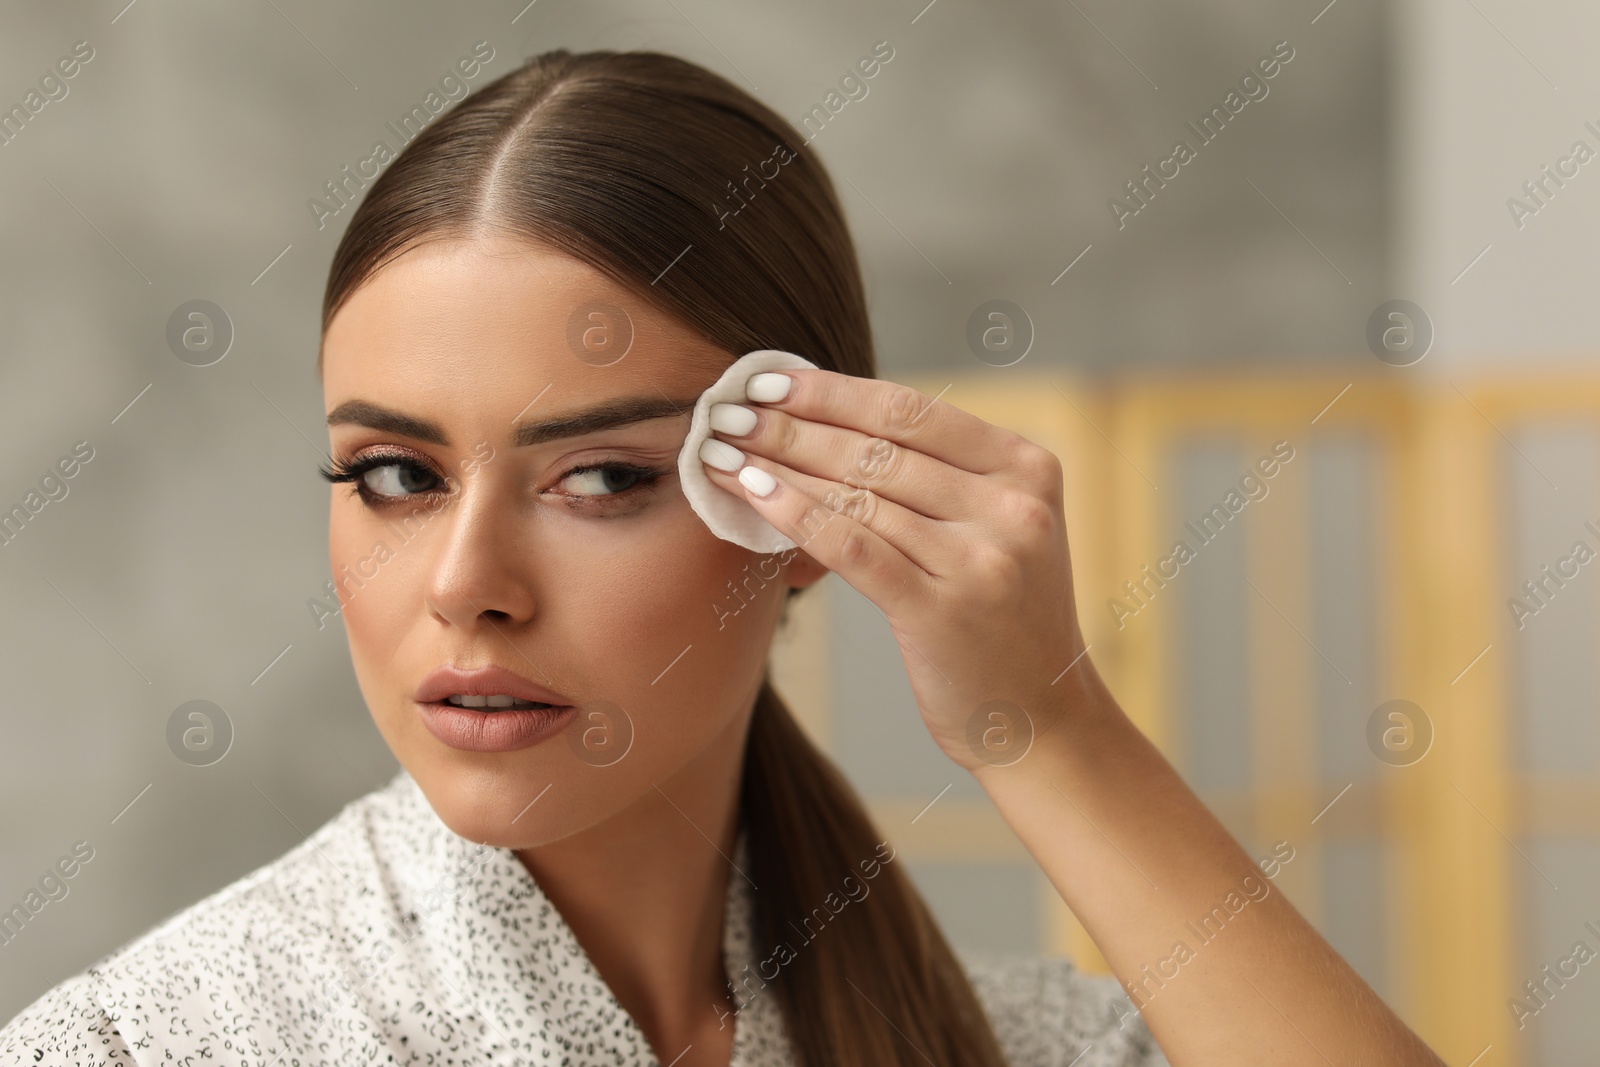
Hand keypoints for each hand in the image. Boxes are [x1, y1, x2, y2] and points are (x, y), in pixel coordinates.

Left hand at [699, 367, 1091, 774]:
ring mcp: (981, 558)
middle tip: (728, 409)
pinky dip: (795, 513)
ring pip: (858, 493)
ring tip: (722, 449)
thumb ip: (941, 477)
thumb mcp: (998, 529)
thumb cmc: (1001, 619)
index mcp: (1026, 467)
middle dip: (791, 425)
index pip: (910, 411)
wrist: (1041, 719)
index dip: (831, 391)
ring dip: (778, 464)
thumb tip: (828, 420)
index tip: (769, 379)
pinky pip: (853, 545)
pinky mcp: (942, 610)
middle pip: (876, 448)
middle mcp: (1011, 506)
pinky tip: (751, 493)